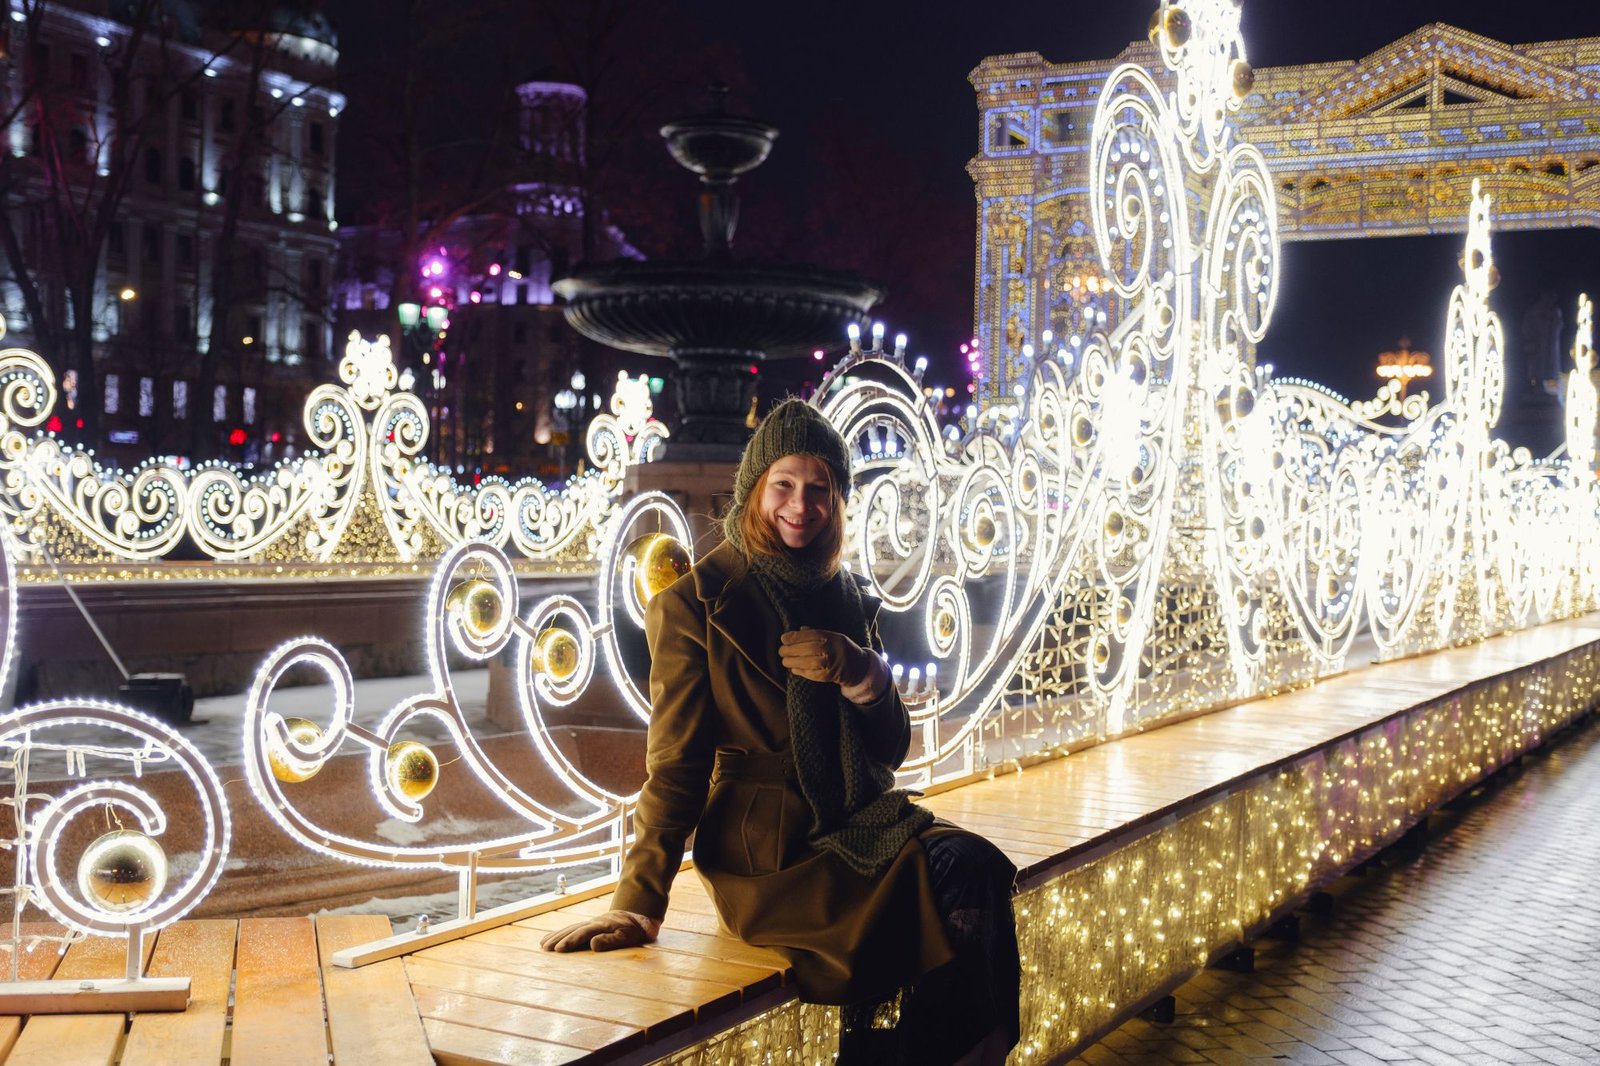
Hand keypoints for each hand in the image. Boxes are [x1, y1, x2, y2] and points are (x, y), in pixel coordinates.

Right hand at [540, 910, 658, 952]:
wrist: (636, 915)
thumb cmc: (633, 929)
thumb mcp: (626, 936)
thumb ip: (610, 940)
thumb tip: (593, 944)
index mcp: (601, 926)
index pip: (582, 933)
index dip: (570, 941)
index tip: (558, 949)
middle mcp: (592, 923)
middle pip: (572, 930)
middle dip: (558, 939)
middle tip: (545, 948)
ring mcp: (589, 923)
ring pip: (569, 928)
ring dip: (556, 936)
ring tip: (543, 945)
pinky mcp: (588, 925)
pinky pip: (571, 928)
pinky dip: (560, 933)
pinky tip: (551, 938)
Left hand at [779, 627, 871, 688]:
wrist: (857, 666)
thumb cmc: (840, 648)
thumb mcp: (831, 636)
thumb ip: (815, 633)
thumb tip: (797, 631)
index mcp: (831, 637)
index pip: (810, 635)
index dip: (794, 637)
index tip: (783, 638)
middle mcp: (832, 649)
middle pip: (807, 649)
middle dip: (790, 650)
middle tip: (781, 651)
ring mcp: (831, 663)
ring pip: (808, 662)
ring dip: (793, 662)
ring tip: (785, 661)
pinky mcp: (828, 676)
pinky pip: (812, 674)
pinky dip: (801, 671)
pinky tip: (794, 669)